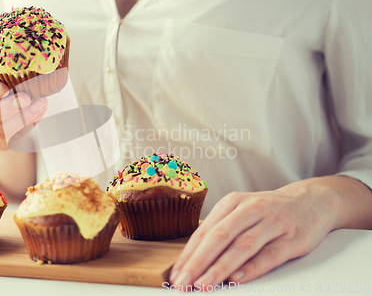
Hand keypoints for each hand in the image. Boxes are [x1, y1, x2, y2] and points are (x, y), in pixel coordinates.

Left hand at [169, 178, 341, 289]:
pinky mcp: (292, 237)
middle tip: (183, 282)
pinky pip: (269, 255)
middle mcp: (250, 209)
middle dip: (197, 263)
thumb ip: (220, 232)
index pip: (204, 232)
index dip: (188, 255)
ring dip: (220, 268)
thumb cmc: (268, 212)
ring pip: (241, 246)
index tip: (175, 275)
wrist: (311, 201)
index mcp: (232, 203)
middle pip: (218, 237)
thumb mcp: (241, 212)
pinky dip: (252, 268)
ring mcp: (272, 222)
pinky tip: (236, 279)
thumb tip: (193, 260)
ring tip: (203, 284)